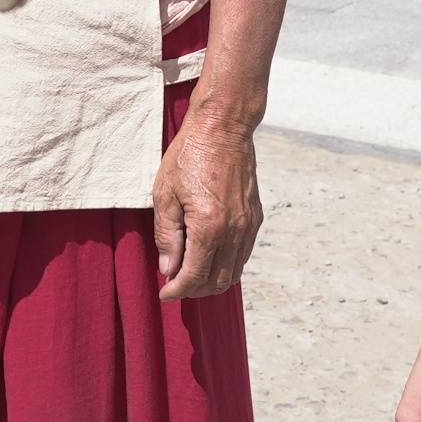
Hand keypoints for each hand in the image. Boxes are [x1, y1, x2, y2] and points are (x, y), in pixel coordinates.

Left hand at [150, 111, 262, 301]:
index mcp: (209, 227)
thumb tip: (169, 269)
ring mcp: (248, 226)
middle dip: (194, 290)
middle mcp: (234, 231)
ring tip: (190, 274)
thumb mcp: (165, 194)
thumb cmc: (190, 155)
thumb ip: (167, 236)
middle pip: (217, 281)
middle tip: (175, 285)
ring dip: (211, 281)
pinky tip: (209, 257)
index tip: (164, 294)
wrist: (224, 127)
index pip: (194, 276)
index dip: (177, 290)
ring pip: (233, 272)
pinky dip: (226, 265)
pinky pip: (243, 255)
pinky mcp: (255, 217)